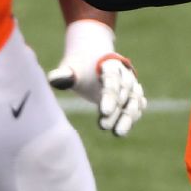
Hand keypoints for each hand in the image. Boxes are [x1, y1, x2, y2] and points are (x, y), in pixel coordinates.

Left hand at [47, 19, 146, 136]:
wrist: (93, 58)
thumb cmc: (80, 67)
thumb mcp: (71, 68)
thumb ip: (65, 75)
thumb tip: (53, 79)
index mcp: (109, 64)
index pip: (112, 80)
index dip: (110, 96)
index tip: (103, 112)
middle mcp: (124, 73)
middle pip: (124, 92)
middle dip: (116, 110)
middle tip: (104, 126)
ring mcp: (131, 84)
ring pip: (135, 100)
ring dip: (128, 117)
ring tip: (118, 133)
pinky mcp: (133, 94)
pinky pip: (137, 105)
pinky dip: (132, 116)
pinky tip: (122, 129)